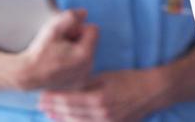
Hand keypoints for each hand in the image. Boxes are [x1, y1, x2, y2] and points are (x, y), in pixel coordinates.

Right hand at [12, 9, 98, 91]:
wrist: (25, 74)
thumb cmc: (38, 51)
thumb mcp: (53, 29)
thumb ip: (70, 17)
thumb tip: (84, 12)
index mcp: (85, 55)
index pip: (93, 29)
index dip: (78, 28)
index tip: (64, 35)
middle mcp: (87, 69)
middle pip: (91, 42)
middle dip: (78, 39)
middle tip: (60, 45)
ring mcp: (83, 79)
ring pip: (87, 53)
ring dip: (76, 50)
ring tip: (59, 54)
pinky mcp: (78, 84)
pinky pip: (83, 65)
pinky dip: (75, 61)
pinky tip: (61, 63)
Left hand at [39, 67, 159, 121]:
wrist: (153, 91)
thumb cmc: (130, 79)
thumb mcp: (107, 77)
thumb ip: (88, 84)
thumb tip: (70, 87)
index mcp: (99, 98)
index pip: (70, 101)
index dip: (54, 100)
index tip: (42, 96)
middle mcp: (101, 114)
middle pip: (70, 114)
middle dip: (54, 110)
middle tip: (41, 105)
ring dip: (62, 119)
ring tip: (50, 114)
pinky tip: (68, 120)